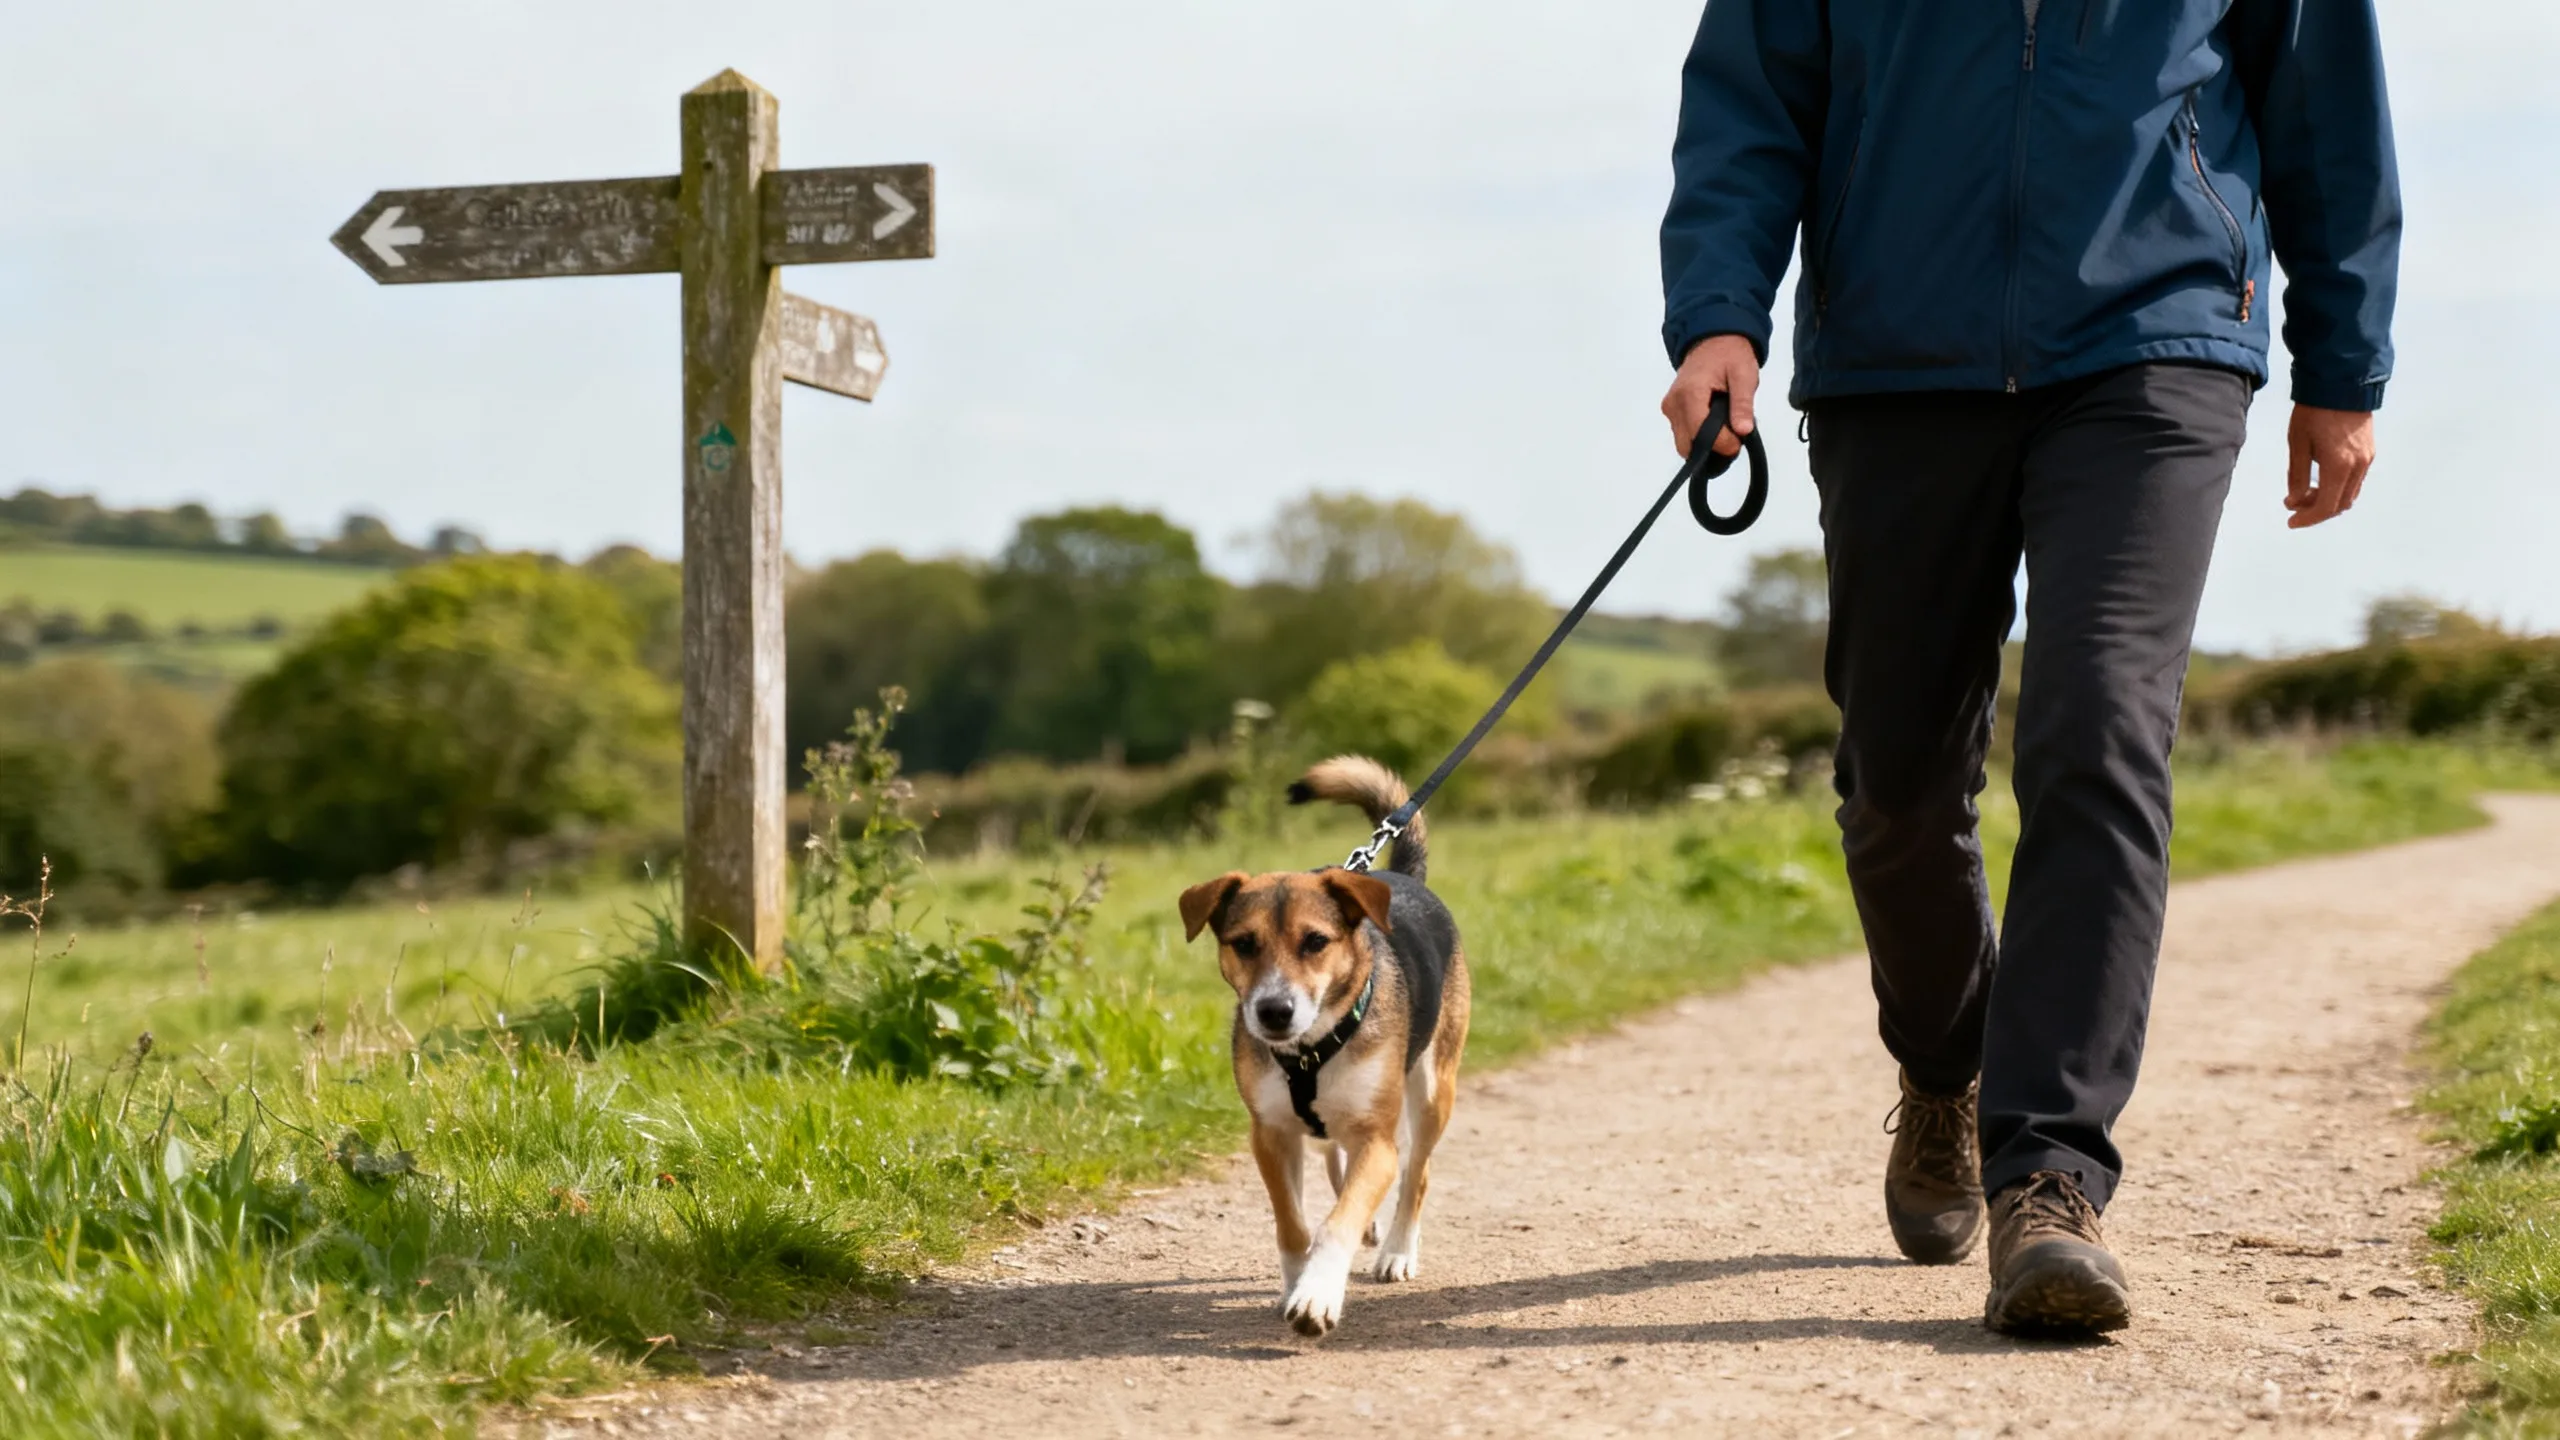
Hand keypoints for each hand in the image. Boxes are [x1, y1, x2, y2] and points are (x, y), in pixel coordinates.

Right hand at [1662, 335, 1760, 458]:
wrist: (1713, 340)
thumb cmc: (1729, 354)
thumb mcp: (1744, 375)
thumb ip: (1742, 404)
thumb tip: (1743, 430)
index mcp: (1690, 392)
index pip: (1700, 433)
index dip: (1721, 443)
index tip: (1739, 441)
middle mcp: (1674, 403)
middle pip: (1687, 444)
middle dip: (1712, 446)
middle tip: (1733, 434)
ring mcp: (1670, 407)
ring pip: (1684, 442)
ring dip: (1705, 442)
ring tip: (1725, 424)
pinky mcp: (1671, 410)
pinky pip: (1683, 434)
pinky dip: (1698, 435)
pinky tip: (1714, 422)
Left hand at [2285, 404, 2375, 528]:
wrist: (2341, 382)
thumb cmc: (2314, 411)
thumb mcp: (2298, 444)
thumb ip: (2296, 475)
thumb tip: (2294, 501)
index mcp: (2339, 466)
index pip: (2326, 506)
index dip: (2308, 519)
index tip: (2291, 522)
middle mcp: (2358, 466)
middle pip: (2340, 504)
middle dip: (2316, 511)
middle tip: (2293, 507)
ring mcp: (2367, 458)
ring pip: (2349, 493)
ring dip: (2328, 499)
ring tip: (2303, 493)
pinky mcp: (2370, 450)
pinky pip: (2355, 480)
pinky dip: (2338, 487)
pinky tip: (2319, 480)